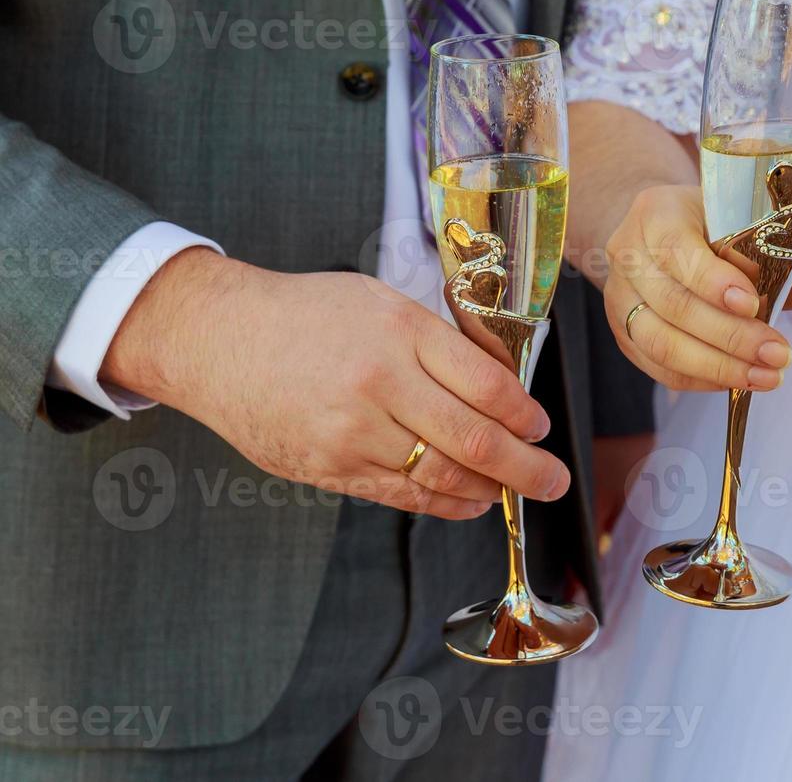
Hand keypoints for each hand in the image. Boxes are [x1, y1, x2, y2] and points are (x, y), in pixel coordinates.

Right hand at [101, 249, 569, 519]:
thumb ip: (440, 342)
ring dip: (488, 490)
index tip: (541, 428)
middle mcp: (380, 382)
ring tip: (513, 492)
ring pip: (442, 475)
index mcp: (401, 331)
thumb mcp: (382, 302)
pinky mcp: (328, 466)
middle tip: (556, 480)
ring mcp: (352, 431)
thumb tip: (502, 386)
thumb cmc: (307, 314)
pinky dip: (444, 504)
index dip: (526, 416)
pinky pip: (402, 494)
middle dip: (527, 468)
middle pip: (475, 440)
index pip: (488, 386)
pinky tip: (469, 502)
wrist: (218, 339)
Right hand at [603, 185, 791, 391]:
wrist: (659, 234)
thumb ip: (773, 255)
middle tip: (777, 354)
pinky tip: (738, 380)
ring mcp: (618, 297)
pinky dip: (701, 379)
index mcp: (656, 213)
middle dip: (730, 336)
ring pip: (662, 343)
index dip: (713, 282)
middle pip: (673, 305)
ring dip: (718, 366)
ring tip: (765, 376)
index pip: (677, 250)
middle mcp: (628, 254)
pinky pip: (659, 367)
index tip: (753, 305)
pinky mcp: (623, 333)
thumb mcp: (739, 222)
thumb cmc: (708, 224)